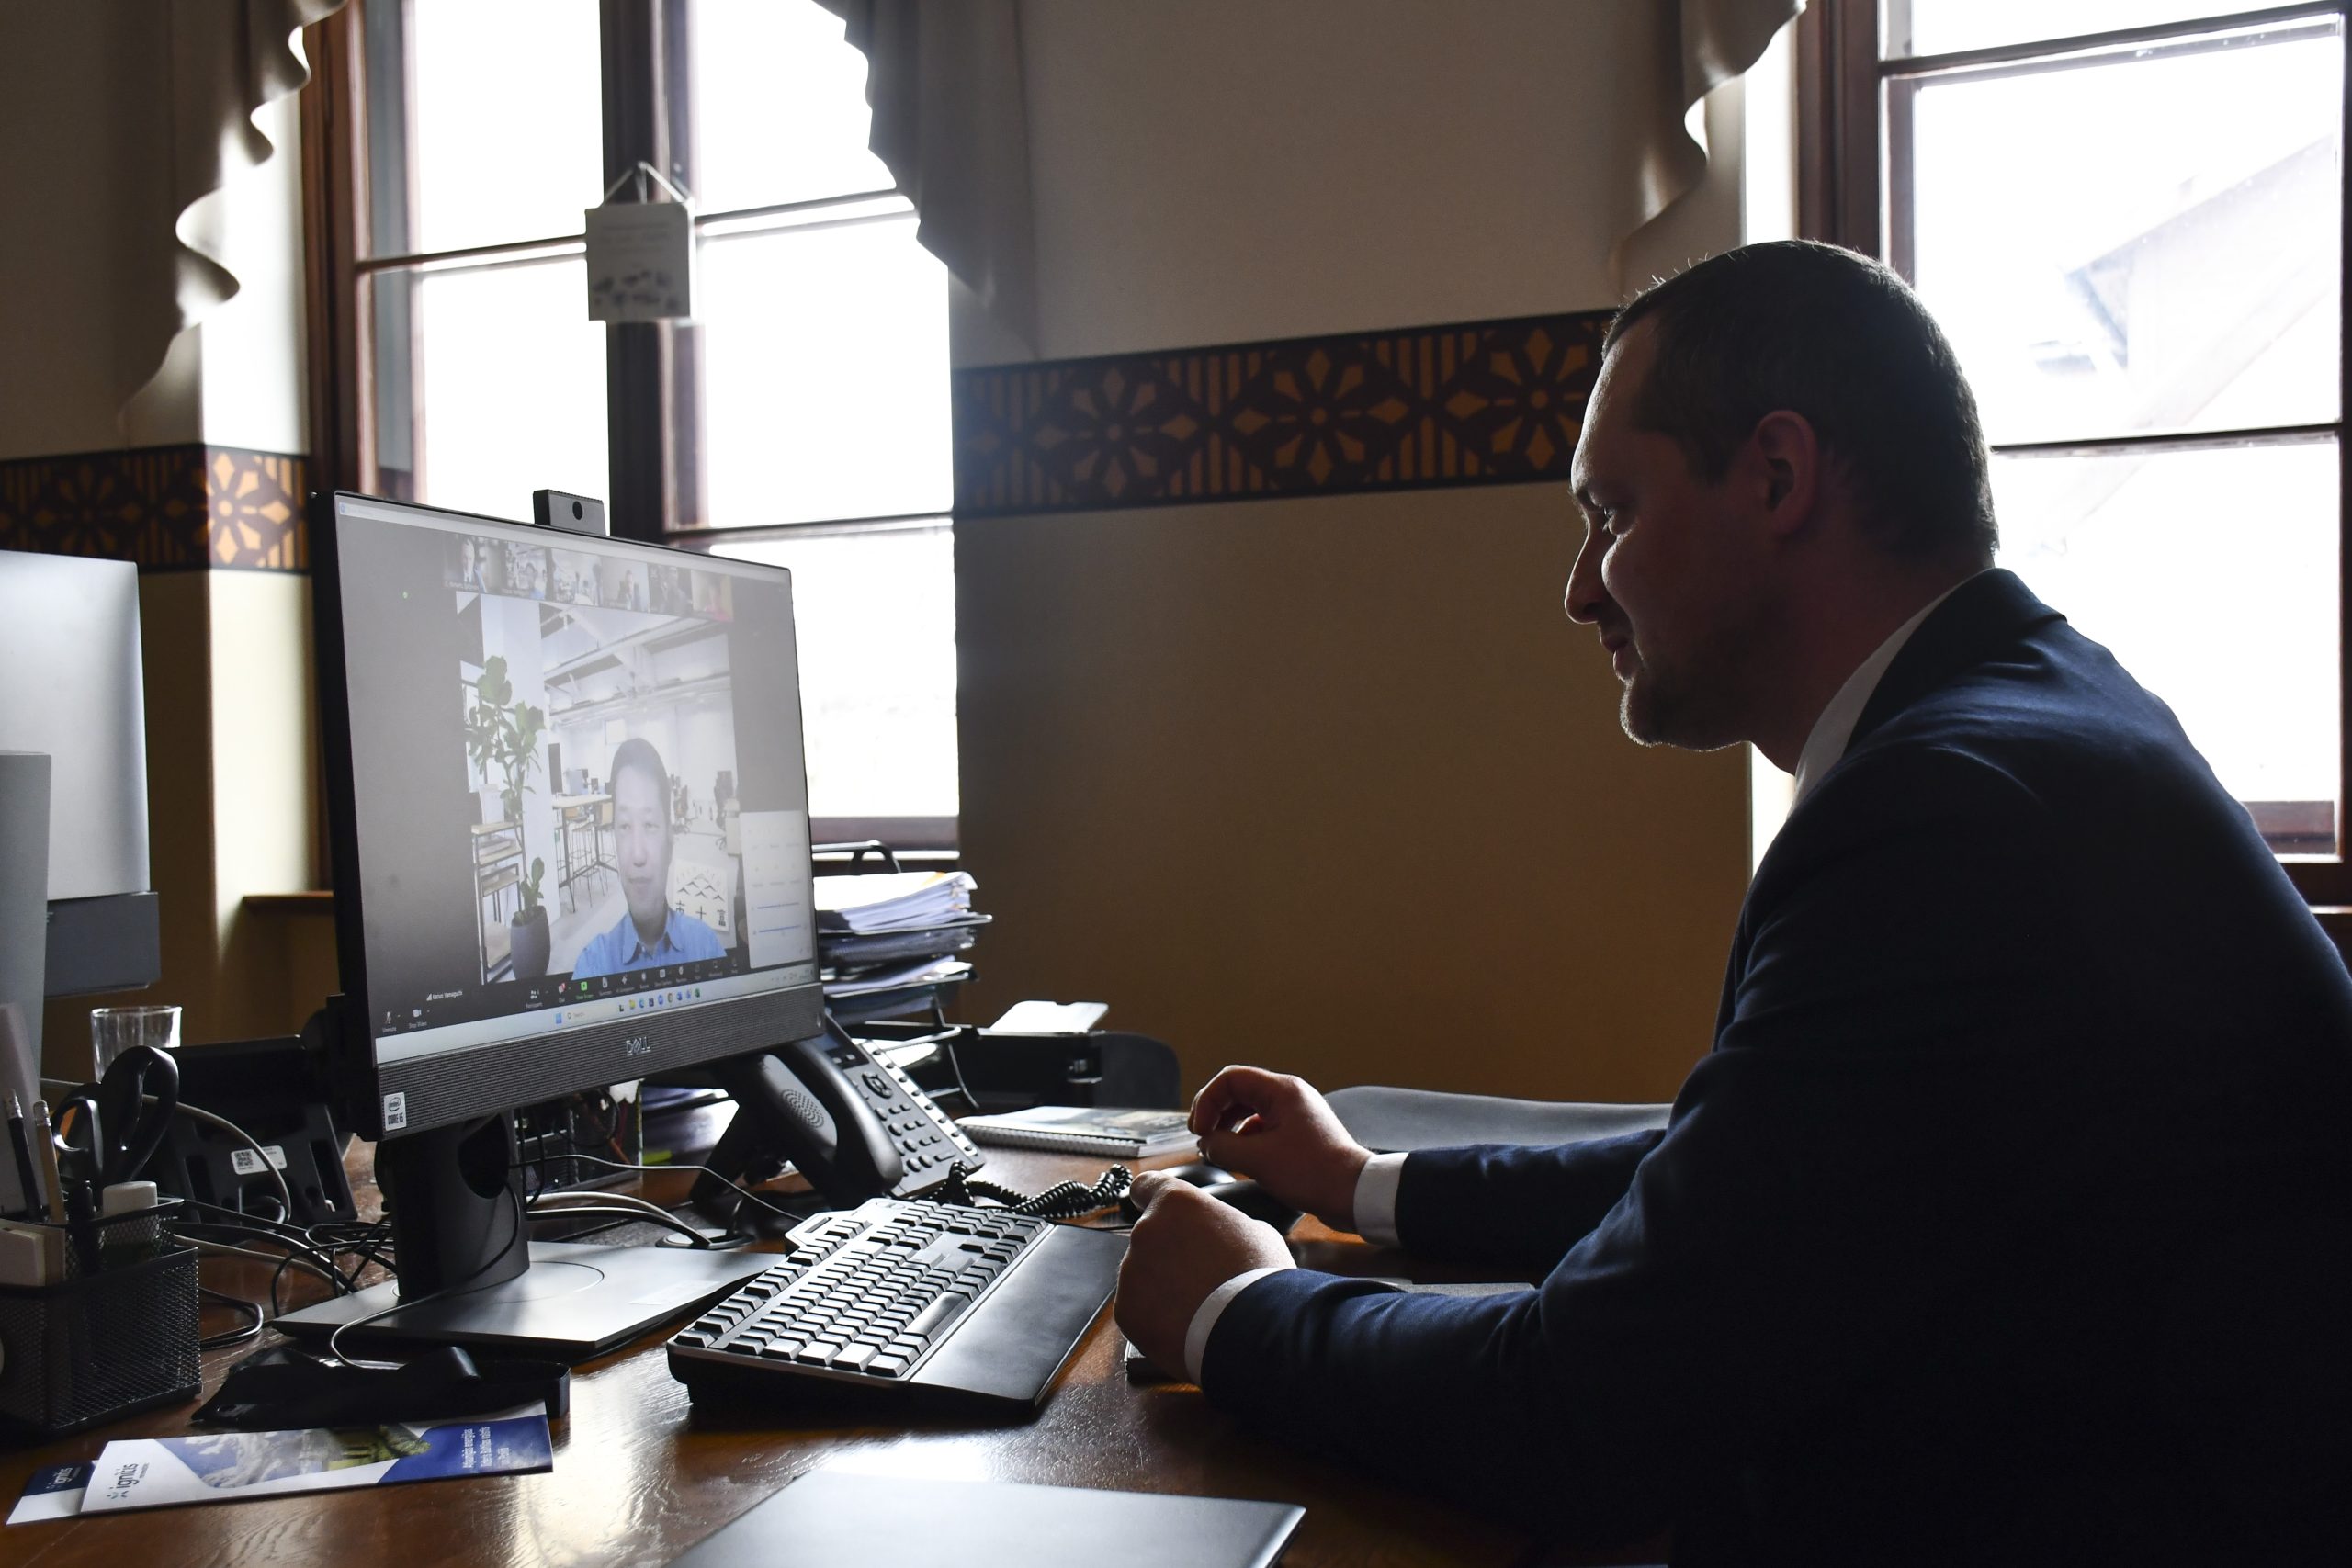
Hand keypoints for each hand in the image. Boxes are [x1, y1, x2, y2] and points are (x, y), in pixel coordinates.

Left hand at [1114, 1172, 1292, 1379]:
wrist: (1253, 1330)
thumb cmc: (1259, 1276)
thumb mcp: (1254, 1231)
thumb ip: (1223, 1224)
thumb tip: (1220, 1235)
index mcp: (1176, 1203)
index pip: (1145, 1186)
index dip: (1150, 1196)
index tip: (1152, 1206)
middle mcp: (1146, 1231)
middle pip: (1149, 1238)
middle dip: (1168, 1254)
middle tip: (1199, 1276)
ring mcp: (1131, 1272)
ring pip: (1142, 1276)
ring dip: (1162, 1287)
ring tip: (1197, 1307)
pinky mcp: (1126, 1310)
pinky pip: (1137, 1309)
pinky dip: (1155, 1317)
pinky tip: (1184, 1326)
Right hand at [1188, 1066, 1372, 1230]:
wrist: (1356, 1193)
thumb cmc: (1313, 1173)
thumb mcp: (1258, 1161)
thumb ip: (1223, 1147)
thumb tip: (1206, 1144)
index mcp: (1282, 1091)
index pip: (1231, 1079)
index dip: (1207, 1101)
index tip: (1198, 1130)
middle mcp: (1290, 1096)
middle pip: (1239, 1091)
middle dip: (1215, 1112)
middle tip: (1202, 1137)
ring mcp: (1295, 1114)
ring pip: (1250, 1110)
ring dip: (1229, 1127)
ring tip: (1217, 1149)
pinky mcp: (1299, 1134)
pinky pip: (1263, 1127)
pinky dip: (1245, 1139)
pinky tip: (1240, 1159)